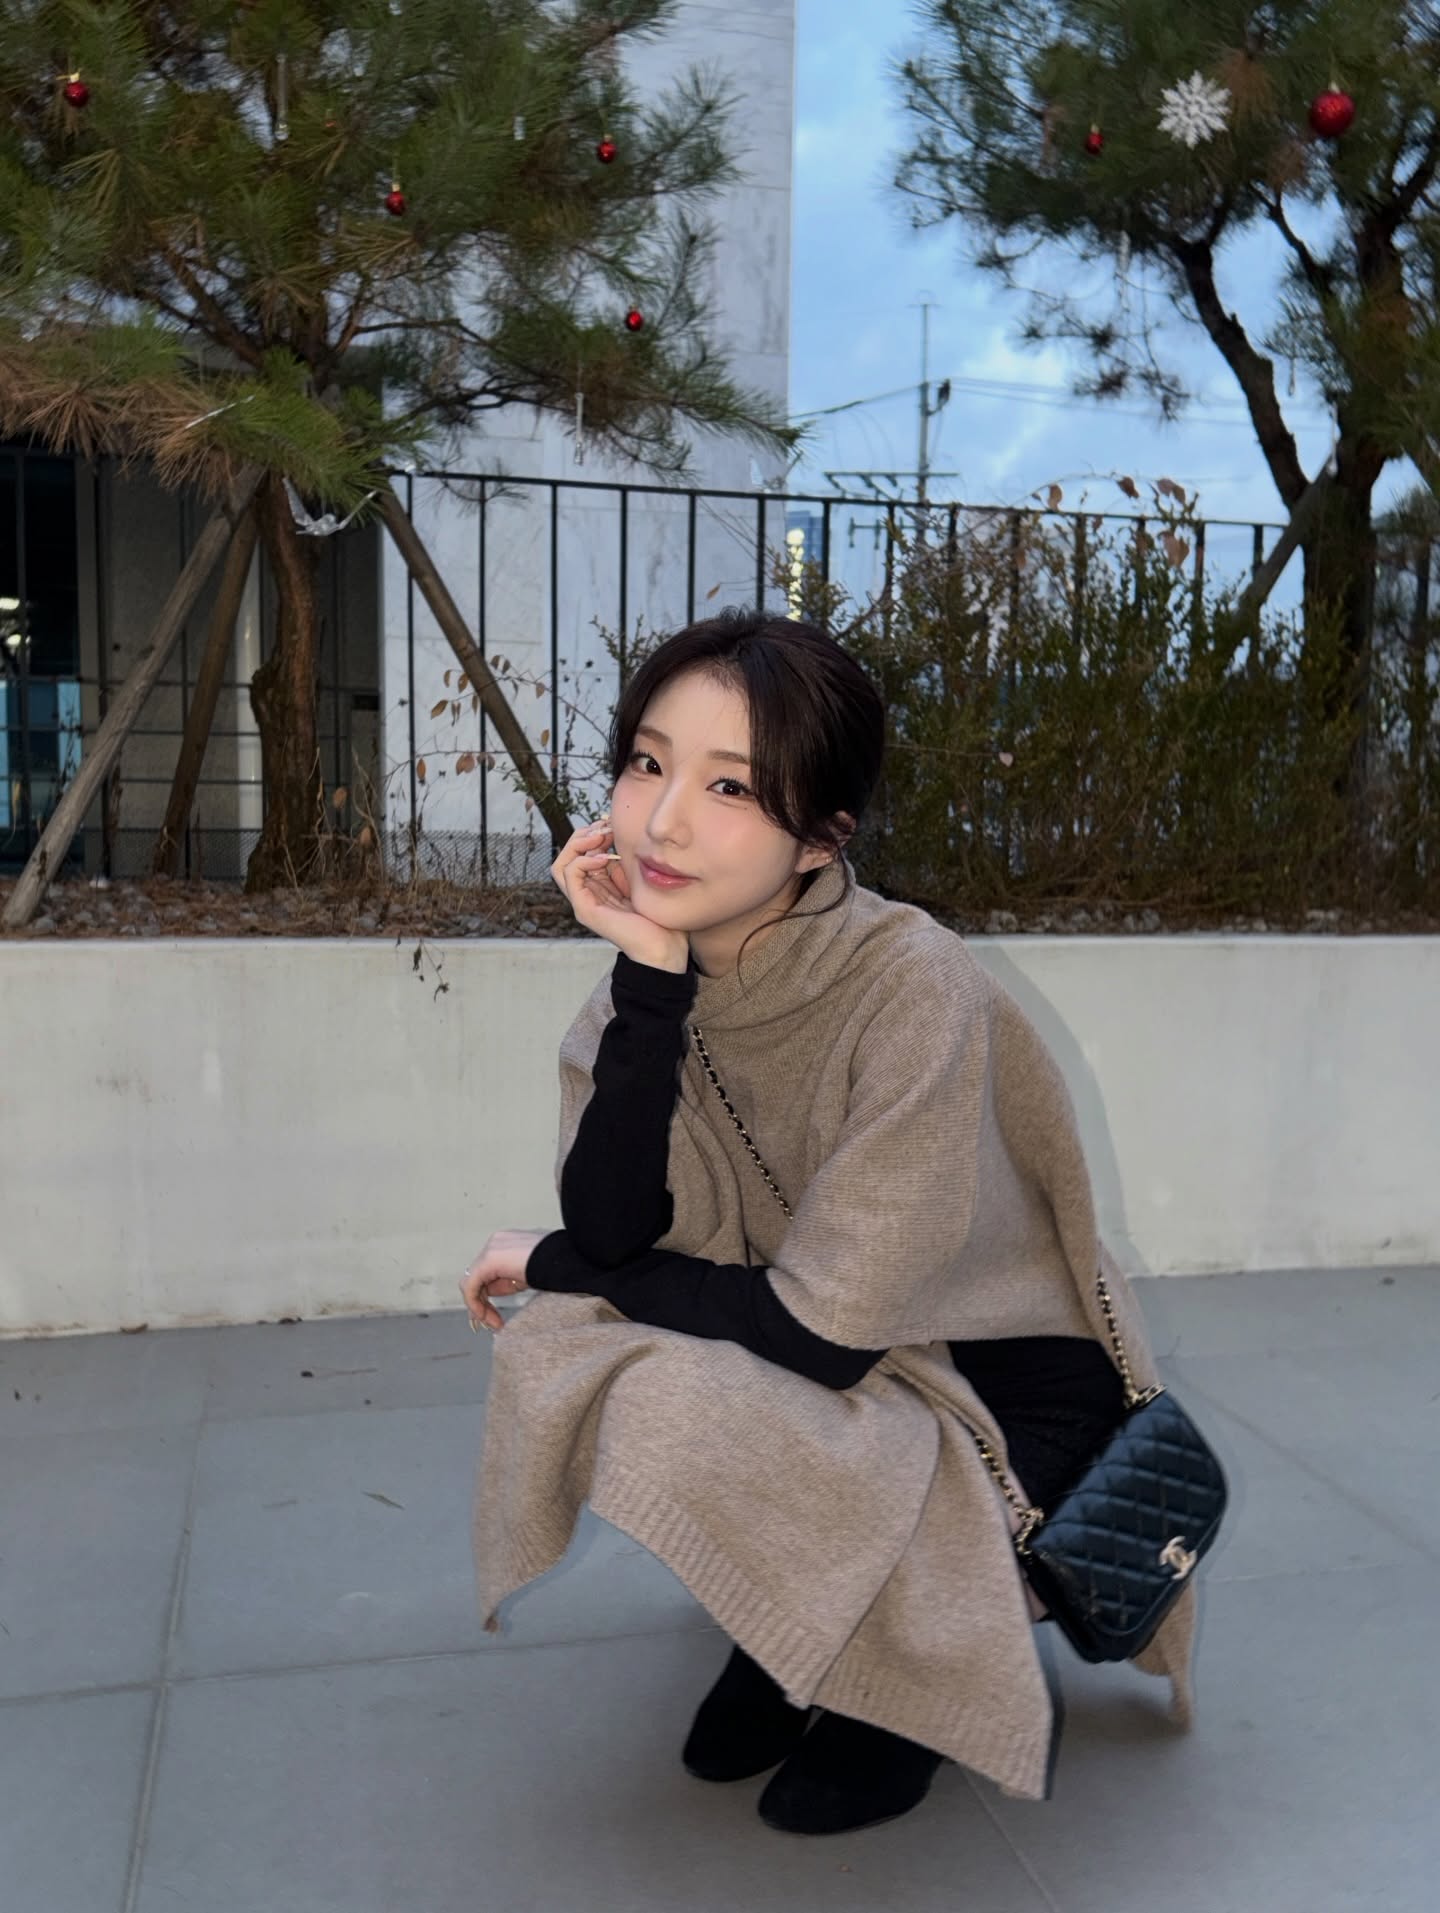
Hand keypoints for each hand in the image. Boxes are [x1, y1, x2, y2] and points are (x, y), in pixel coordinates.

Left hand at [460, 1228, 547, 1331]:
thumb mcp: (527, 1275)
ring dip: (479, 1306)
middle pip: (476, 1277)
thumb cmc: (557, 1267)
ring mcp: (491, 1249)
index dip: (488, 1296)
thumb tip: (493, 1292)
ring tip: (493, 1324)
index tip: (497, 1318)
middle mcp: (495, 1242)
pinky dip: (476, 1304)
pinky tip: (487, 1318)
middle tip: (492, 1324)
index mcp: (505, 1243)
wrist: (567, 1259)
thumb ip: (510, 1280)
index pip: (486, 1272)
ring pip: (470, 1282)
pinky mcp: (489, 1260)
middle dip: (482, 1303)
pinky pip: (471, 1286)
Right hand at [550, 815, 689, 972]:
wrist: (665, 946)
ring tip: (601, 838)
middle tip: (605, 828)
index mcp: (599, 885)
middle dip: (583, 835)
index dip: (591, 833)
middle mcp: (587, 893)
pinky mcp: (585, 910)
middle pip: (567, 855)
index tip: (610, 824)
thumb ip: (622, 863)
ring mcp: (584, 902)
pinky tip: (604, 856)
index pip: (580, 852)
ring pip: (561, 864)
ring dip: (578, 844)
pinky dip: (583, 859)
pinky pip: (569, 876)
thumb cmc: (657, 916)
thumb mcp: (638, 880)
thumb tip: (613, 836)